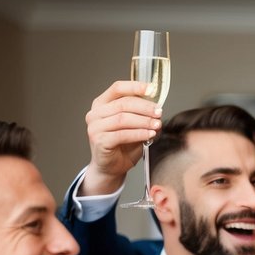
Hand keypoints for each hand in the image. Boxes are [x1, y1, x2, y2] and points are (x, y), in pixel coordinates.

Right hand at [81, 81, 163, 195]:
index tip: (152, 89)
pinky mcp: (99, 140)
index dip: (135, 86)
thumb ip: (141, 114)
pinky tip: (150, 134)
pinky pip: (122, 134)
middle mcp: (95, 113)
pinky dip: (139, 133)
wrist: (111, 167)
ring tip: (157, 124)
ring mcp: (95, 127)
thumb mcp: (134, 125)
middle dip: (145, 107)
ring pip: (123, 118)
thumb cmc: (122, 145)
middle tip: (159, 112)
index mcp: (102, 104)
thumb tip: (157, 108)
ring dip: (144, 121)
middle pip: (123, 103)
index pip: (118, 88)